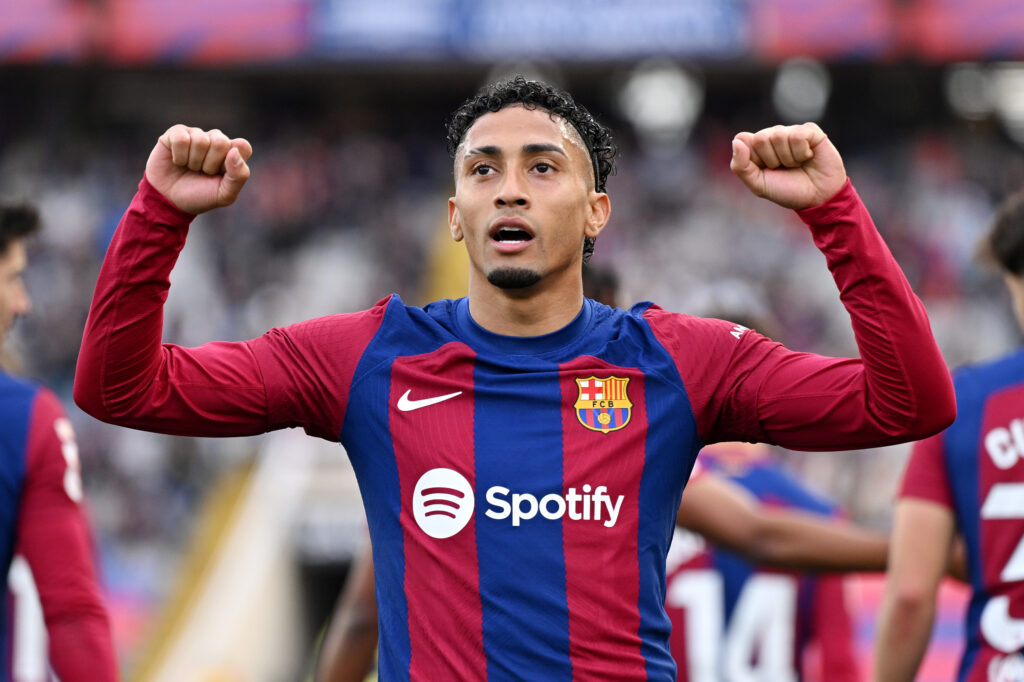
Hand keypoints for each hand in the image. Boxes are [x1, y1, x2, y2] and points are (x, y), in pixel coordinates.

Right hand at [145, 125, 252, 214]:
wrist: (170, 200)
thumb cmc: (200, 196)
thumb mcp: (224, 195)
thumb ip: (239, 176)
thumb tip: (234, 151)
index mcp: (233, 153)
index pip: (243, 146)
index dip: (232, 162)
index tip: (221, 174)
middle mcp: (216, 140)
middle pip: (221, 141)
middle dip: (210, 164)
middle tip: (203, 172)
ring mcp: (197, 135)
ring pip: (200, 140)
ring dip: (193, 161)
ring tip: (190, 168)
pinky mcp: (176, 133)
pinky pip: (181, 139)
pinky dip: (179, 156)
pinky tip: (177, 161)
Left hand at [729, 123, 845, 209]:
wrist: (817, 198)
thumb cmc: (787, 191)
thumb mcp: (759, 185)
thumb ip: (741, 166)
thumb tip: (736, 140)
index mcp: (757, 147)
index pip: (743, 139)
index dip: (754, 159)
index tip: (765, 170)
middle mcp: (772, 136)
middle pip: (760, 138)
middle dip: (772, 160)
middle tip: (783, 168)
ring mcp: (791, 132)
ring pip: (779, 135)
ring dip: (788, 158)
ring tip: (796, 165)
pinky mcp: (810, 130)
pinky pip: (798, 135)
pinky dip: (802, 152)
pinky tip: (808, 157)